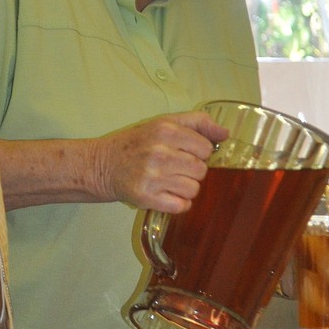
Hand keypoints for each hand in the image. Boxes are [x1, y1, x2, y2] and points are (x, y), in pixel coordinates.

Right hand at [89, 111, 228, 211]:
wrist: (103, 165)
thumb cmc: (137, 143)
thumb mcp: (164, 123)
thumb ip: (197, 123)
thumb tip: (224, 133)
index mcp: (166, 130)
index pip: (206, 148)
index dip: (200, 153)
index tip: (187, 153)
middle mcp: (159, 153)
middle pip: (201, 170)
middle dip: (193, 171)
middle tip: (177, 168)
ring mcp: (152, 177)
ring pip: (193, 190)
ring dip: (185, 188)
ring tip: (170, 181)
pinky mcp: (146, 197)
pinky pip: (181, 206)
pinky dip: (178, 203)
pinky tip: (166, 194)